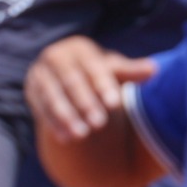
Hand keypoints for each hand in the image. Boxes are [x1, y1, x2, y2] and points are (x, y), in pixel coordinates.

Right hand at [27, 36, 156, 141]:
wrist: (71, 81)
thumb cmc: (100, 74)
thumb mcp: (115, 71)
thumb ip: (132, 71)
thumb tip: (155, 69)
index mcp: (78, 47)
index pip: (91, 66)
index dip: (103, 84)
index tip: (115, 104)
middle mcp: (54, 56)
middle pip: (70, 81)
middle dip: (85, 103)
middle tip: (100, 124)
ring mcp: (39, 74)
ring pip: (52, 96)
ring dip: (67, 116)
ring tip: (83, 135)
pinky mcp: (31, 92)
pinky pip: (40, 109)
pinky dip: (54, 124)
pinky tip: (66, 139)